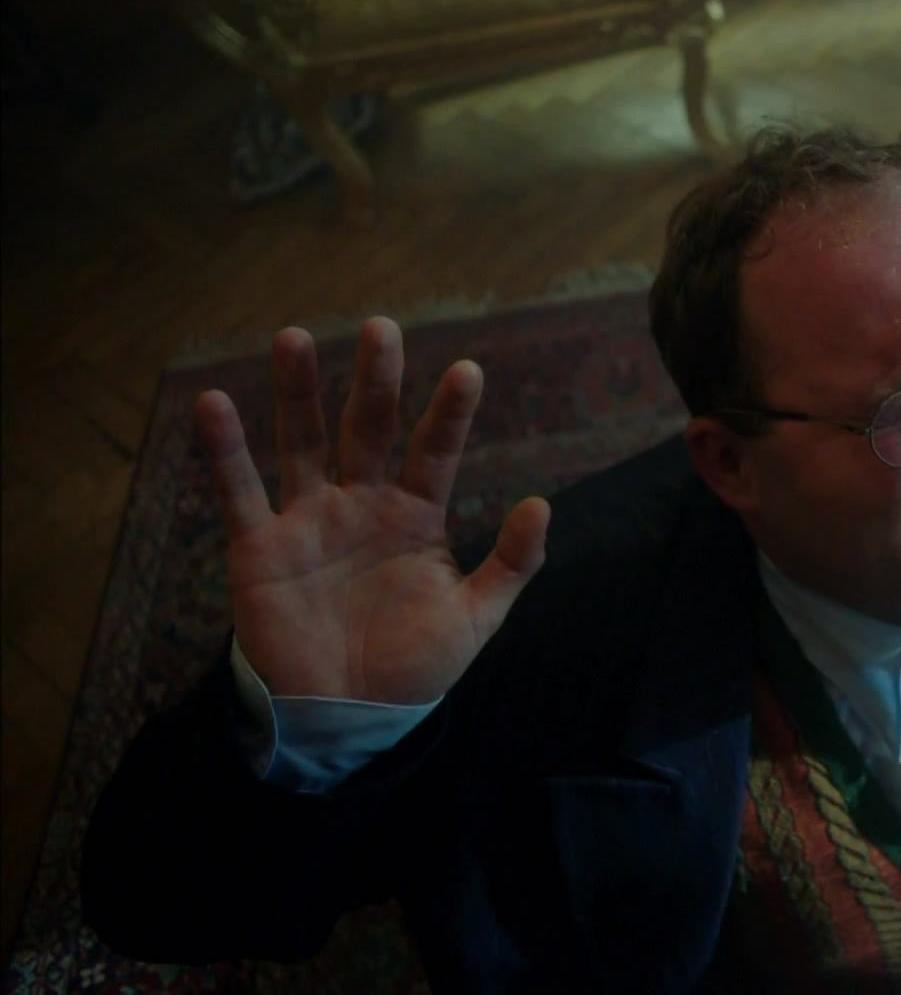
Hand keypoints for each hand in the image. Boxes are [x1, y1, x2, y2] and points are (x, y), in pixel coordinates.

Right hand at [198, 318, 549, 703]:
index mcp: (416, 515)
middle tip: (382, 328)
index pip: (435, 451)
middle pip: (368, 428)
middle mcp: (361, 504)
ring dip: (298, 391)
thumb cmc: (413, 667)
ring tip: (296, 336)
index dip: (450, 413)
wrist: (346, 717)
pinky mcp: (260, 547)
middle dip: (375, 381)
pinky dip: (223, 449)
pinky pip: (238, 490)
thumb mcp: (474, 618)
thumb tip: (542, 503)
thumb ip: (510, 564)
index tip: (469, 370)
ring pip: (302, 441)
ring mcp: (309, 519)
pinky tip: (212, 401)